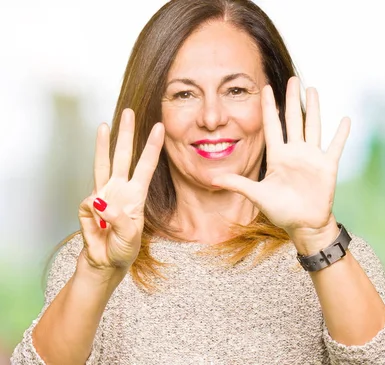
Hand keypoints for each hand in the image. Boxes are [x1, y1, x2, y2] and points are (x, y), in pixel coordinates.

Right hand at [78, 109, 163, 271]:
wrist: (104, 264)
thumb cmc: (123, 250)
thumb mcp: (128, 237)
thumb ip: (117, 219)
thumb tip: (100, 201)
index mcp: (137, 196)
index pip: (146, 166)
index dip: (152, 147)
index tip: (159, 128)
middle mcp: (121, 190)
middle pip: (124, 156)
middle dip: (127, 134)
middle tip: (129, 112)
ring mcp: (104, 195)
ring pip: (103, 164)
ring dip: (103, 145)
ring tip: (104, 125)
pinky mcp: (88, 206)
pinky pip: (88, 204)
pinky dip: (93, 217)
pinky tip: (98, 227)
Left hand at [212, 77, 349, 253]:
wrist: (304, 225)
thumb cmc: (281, 211)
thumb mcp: (257, 195)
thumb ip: (238, 184)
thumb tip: (212, 180)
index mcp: (278, 156)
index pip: (272, 126)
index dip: (269, 108)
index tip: (265, 88)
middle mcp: (295, 152)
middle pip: (293, 120)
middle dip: (292, 99)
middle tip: (293, 79)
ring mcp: (312, 157)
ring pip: (313, 126)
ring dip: (314, 108)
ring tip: (313, 89)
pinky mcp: (327, 166)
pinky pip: (335, 146)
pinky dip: (341, 134)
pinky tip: (346, 120)